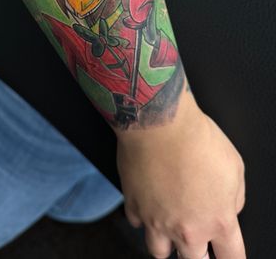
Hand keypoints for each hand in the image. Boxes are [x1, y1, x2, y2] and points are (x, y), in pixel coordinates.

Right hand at [116, 93, 245, 258]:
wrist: (160, 123)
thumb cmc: (196, 138)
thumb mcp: (235, 167)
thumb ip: (234, 197)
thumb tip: (227, 206)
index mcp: (218, 220)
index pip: (232, 258)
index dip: (230, 257)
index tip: (226, 254)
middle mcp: (187, 228)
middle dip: (198, 252)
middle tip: (197, 236)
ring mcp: (157, 220)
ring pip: (159, 252)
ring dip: (166, 242)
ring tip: (169, 224)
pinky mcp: (133, 205)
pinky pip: (137, 223)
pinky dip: (143, 216)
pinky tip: (149, 201)